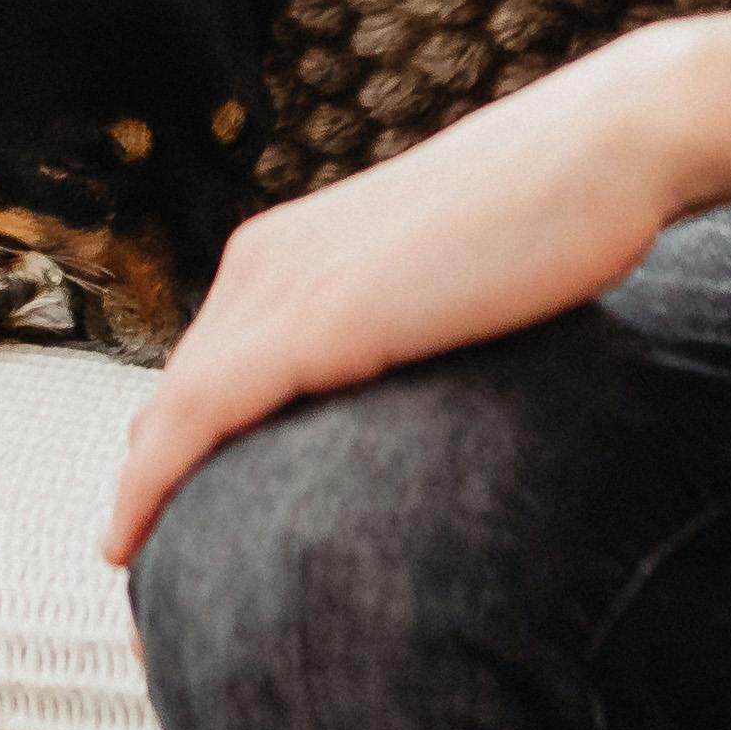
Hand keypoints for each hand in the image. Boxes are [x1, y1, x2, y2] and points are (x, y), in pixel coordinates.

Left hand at [99, 36, 707, 565]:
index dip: (174, 454)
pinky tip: (127, 541)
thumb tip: (415, 407)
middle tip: (135, 580)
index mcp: (295, 251)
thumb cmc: (558, 219)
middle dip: (147, 485)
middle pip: (175, 395)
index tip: (163, 532)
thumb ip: (409, 337)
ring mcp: (284, 282)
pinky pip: (201, 414)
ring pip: (171, 412)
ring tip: (125, 580)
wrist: (605, 150)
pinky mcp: (317, 316)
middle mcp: (268, 260)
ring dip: (138, 498)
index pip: (207, 370)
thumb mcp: (453, 288)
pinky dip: (152, 481)